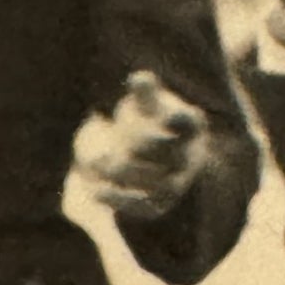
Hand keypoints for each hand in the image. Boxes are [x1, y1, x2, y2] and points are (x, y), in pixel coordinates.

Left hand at [74, 71, 210, 221]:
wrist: (154, 156)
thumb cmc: (149, 122)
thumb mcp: (146, 104)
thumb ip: (144, 93)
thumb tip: (140, 78)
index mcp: (191, 125)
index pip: (185, 123)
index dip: (166, 119)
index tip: (139, 113)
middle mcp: (191, 155)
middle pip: (169, 154)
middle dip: (135, 147)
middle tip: (109, 142)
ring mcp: (179, 180)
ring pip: (156, 183)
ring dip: (122, 173)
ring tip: (93, 162)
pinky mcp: (162, 202)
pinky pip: (144, 206)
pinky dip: (119, 200)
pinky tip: (95, 190)